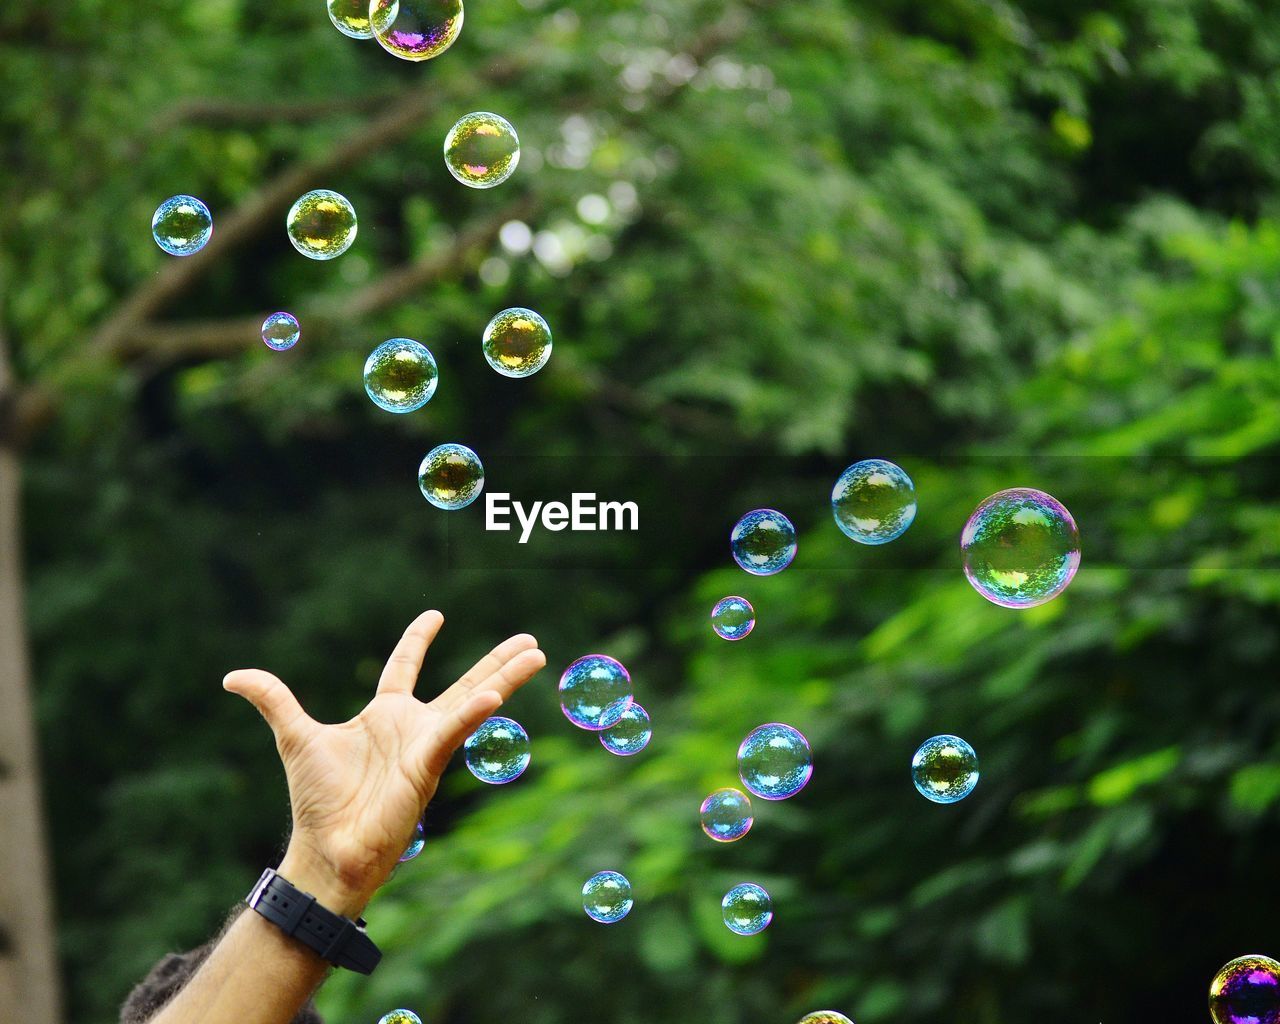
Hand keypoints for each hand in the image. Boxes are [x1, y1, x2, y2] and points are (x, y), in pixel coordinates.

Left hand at [223, 610, 544, 915]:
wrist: (327, 848)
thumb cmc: (316, 800)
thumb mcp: (294, 736)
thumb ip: (273, 700)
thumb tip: (232, 676)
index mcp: (384, 716)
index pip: (404, 667)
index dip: (418, 640)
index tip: (435, 615)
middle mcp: (413, 727)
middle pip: (463, 682)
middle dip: (496, 660)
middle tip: (529, 640)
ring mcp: (427, 745)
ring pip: (474, 700)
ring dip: (506, 677)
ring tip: (536, 654)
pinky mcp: (429, 762)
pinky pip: (455, 729)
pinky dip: (474, 712)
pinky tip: (496, 693)